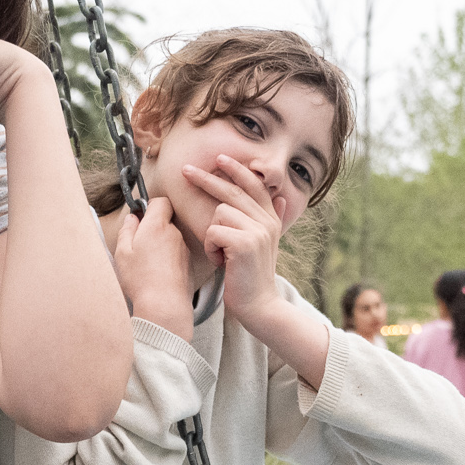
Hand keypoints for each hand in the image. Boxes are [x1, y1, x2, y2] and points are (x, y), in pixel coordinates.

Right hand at [110, 197, 193, 338]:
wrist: (164, 305)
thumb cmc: (140, 279)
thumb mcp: (122, 252)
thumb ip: (126, 230)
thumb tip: (132, 218)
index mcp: (156, 226)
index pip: (161, 202)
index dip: (150, 207)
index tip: (140, 218)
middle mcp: (174, 233)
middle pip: (165, 221)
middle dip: (153, 229)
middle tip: (138, 246)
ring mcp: (184, 248)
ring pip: (171, 238)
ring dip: (160, 245)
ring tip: (147, 264)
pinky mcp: (189, 263)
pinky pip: (176, 254)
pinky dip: (168, 259)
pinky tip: (157, 274)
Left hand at [182, 154, 291, 323]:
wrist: (259, 306)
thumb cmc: (253, 277)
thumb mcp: (265, 245)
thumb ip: (271, 220)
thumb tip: (280, 198)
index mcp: (271, 219)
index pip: (254, 185)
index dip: (237, 169)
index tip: (218, 158)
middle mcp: (267, 221)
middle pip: (232, 191)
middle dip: (206, 179)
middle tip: (184, 171)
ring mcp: (258, 231)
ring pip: (219, 213)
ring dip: (212, 235)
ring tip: (221, 254)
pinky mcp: (245, 243)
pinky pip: (213, 231)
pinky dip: (211, 248)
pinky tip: (221, 262)